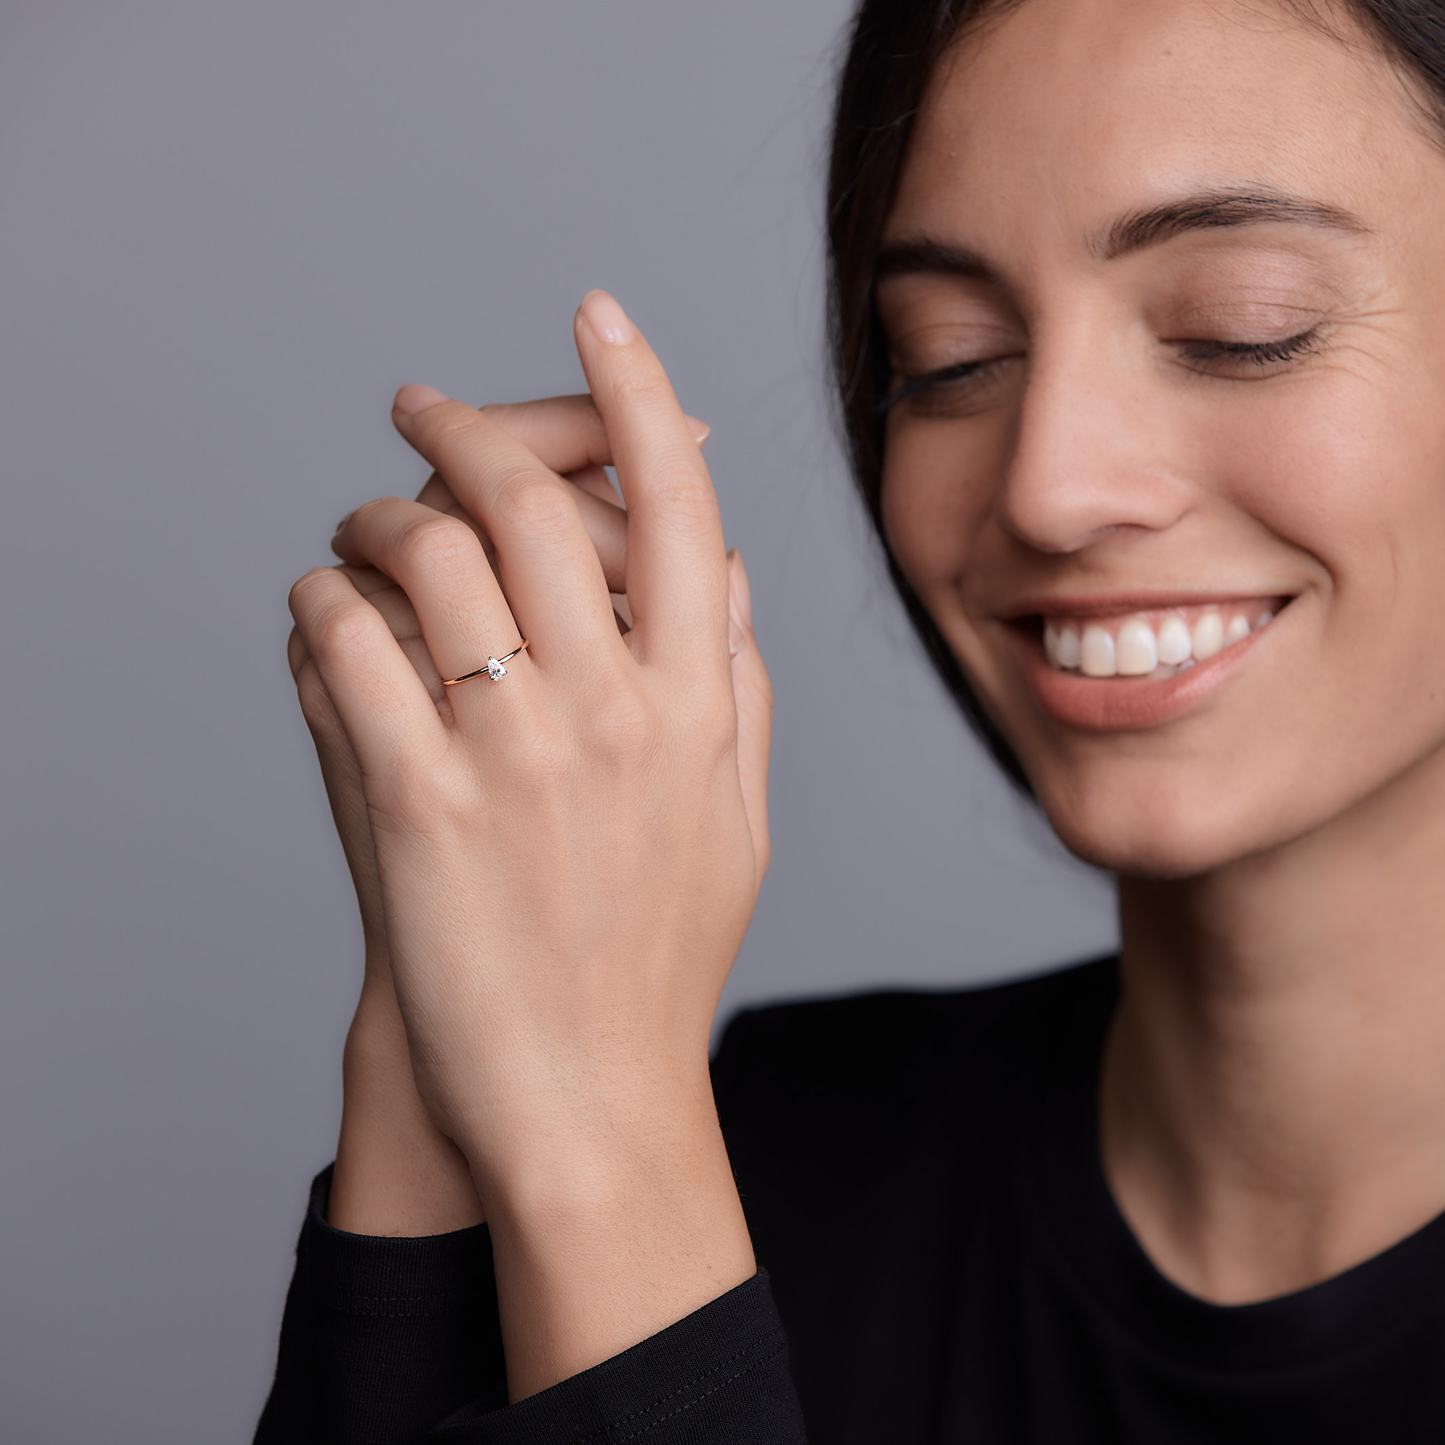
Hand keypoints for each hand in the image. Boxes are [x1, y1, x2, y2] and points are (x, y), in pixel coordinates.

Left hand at [287, 396, 722, 1235]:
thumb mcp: (738, 815)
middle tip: (421, 404)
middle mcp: (616, 709)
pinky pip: (345, 641)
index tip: (600, 310)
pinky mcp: (418, 804)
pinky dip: (320, 603)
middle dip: (466, 421)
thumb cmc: (661, 955)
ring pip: (424, 549)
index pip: (676, 504)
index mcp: (700, 703)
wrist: (590, 1097)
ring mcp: (515, 754)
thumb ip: (737, 680)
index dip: (637, 388)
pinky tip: (324, 616)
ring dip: (375, 511)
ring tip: (359, 526)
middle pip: (530, 498)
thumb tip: (719, 562)